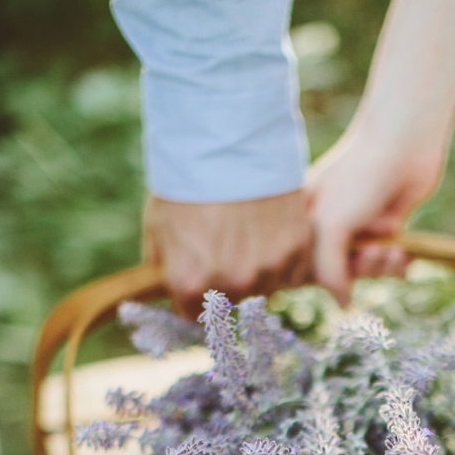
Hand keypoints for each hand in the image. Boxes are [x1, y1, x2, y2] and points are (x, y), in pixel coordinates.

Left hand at [143, 190, 312, 319]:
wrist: (225, 138)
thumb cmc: (186, 179)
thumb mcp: (158, 225)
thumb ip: (165, 265)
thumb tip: (169, 285)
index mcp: (190, 283)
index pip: (194, 316)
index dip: (194, 298)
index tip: (198, 283)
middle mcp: (231, 284)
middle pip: (232, 304)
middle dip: (226, 285)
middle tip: (225, 253)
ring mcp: (268, 269)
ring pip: (264, 289)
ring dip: (258, 273)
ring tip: (249, 238)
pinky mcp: (296, 249)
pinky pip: (291, 270)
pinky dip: (282, 258)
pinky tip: (270, 233)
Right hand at [309, 126, 444, 304]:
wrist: (405, 146)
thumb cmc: (360, 178)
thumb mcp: (332, 226)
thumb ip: (328, 271)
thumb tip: (341, 305)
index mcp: (302, 220)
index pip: (300, 268)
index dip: (316, 279)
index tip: (335, 272)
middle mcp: (326, 226)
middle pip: (335, 274)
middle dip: (355, 271)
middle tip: (371, 254)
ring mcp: (356, 228)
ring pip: (363, 271)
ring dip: (379, 268)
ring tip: (392, 251)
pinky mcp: (384, 229)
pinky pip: (386, 263)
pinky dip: (395, 265)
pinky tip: (404, 255)